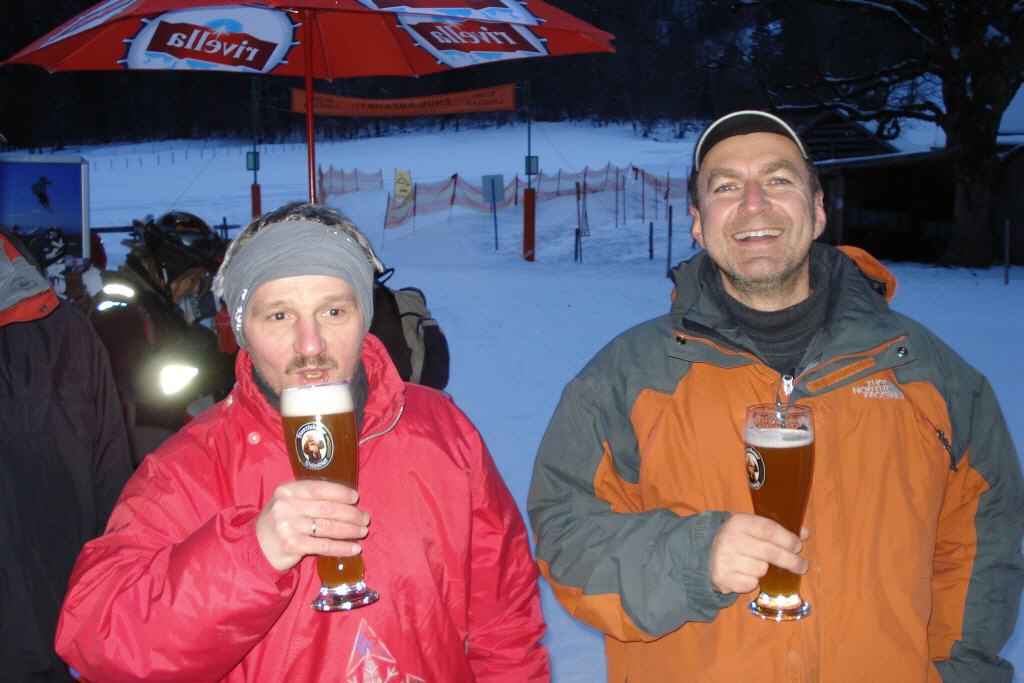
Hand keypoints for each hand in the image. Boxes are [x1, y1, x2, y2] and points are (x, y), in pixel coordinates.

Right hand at [255, 480, 369, 571]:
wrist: (257, 547)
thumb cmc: (280, 522)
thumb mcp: (288, 503)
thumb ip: (310, 498)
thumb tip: (348, 500)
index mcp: (287, 491)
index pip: (320, 488)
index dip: (341, 493)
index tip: (356, 498)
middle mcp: (286, 506)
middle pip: (328, 508)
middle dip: (351, 514)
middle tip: (365, 518)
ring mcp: (289, 526)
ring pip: (329, 527)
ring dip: (350, 530)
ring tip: (363, 532)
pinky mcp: (293, 546)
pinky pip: (324, 546)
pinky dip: (342, 547)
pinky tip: (354, 549)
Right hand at [709, 513, 807, 594]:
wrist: (706, 555)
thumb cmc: (737, 540)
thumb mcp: (752, 528)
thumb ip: (777, 529)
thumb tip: (804, 533)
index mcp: (738, 522)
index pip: (768, 529)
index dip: (787, 538)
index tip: (798, 546)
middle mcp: (730, 539)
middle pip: (769, 552)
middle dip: (790, 560)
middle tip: (802, 566)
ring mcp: (725, 560)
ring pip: (761, 570)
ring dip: (766, 571)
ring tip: (757, 565)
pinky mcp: (724, 578)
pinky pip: (751, 583)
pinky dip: (753, 581)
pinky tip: (745, 573)